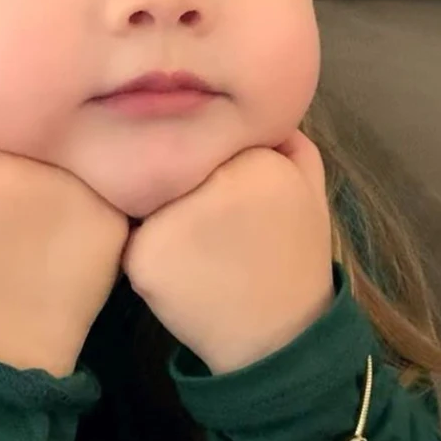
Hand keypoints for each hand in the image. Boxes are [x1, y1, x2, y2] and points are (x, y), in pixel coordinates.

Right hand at [0, 139, 129, 376]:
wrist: (7, 346)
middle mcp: (19, 170)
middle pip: (19, 145)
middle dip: (14, 168)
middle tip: (14, 211)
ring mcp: (68, 189)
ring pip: (59, 162)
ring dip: (53, 182)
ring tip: (45, 223)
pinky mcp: (106, 214)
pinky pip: (97, 190)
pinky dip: (88, 207)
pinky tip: (73, 235)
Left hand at [122, 130, 333, 373]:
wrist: (280, 340)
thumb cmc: (294, 256)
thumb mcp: (309, 187)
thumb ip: (287, 138)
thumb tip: (251, 100)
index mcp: (256, 159)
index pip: (207, 137)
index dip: (208, 161)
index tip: (222, 186)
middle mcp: (213, 182)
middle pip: (173, 163)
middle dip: (178, 183)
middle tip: (201, 219)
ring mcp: (174, 220)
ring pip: (145, 196)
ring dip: (156, 214)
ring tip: (189, 247)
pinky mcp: (143, 257)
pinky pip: (131, 237)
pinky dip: (145, 252)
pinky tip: (175, 274)